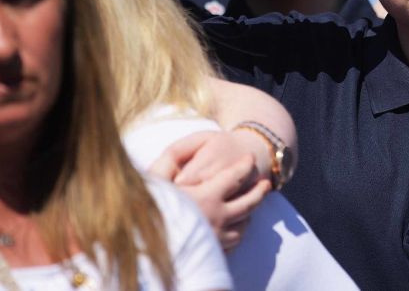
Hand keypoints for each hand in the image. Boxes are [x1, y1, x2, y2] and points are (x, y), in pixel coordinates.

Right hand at [150, 131, 271, 250]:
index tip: (250, 159)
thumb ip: (169, 160)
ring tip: (251, 209)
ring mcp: (215, 239)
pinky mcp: (211, 255)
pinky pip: (231, 245)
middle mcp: (216, 218)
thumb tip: (181, 153)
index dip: (244, 166)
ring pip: (242, 227)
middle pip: (248, 204)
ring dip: (249, 215)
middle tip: (266, 184)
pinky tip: (233, 230)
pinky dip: (236, 235)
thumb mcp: (155, 178)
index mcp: (206, 197)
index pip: (234, 177)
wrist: (142, 244)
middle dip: (259, 192)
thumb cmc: (147, 208)